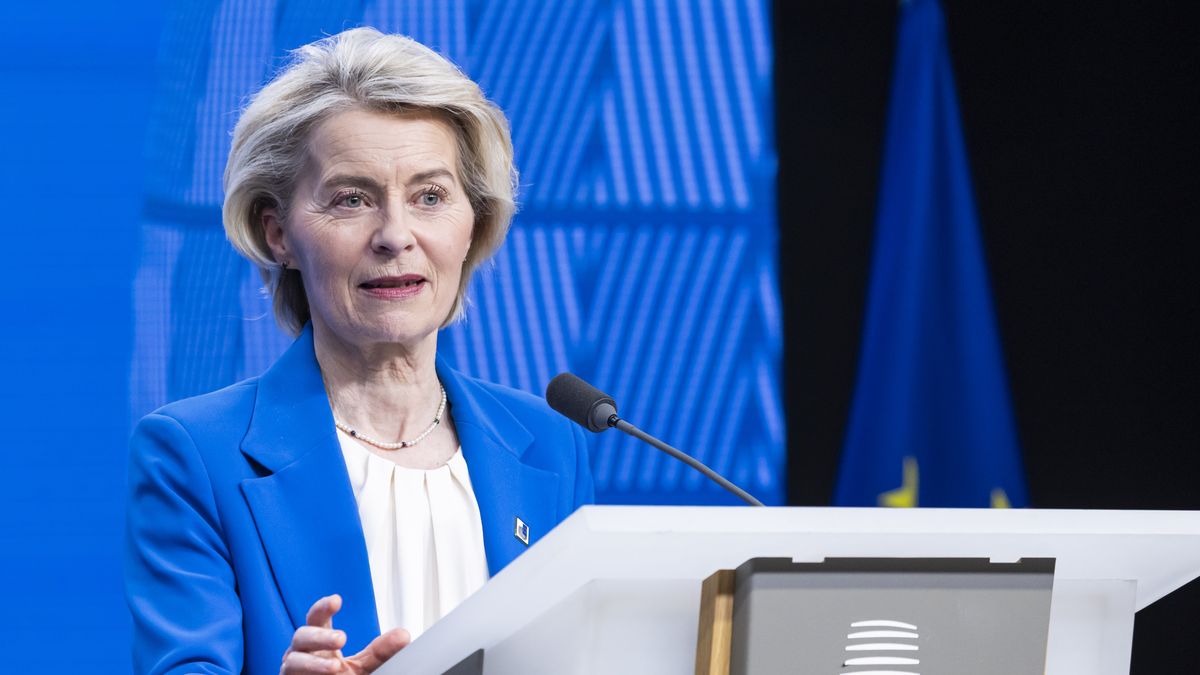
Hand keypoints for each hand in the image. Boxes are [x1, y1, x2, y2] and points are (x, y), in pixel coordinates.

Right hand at [280, 594, 410, 673]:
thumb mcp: (363, 666)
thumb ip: (380, 652)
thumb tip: (403, 635)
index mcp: (319, 640)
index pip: (317, 617)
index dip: (323, 607)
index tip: (336, 600)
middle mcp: (302, 651)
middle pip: (302, 635)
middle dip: (320, 636)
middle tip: (342, 639)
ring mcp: (293, 669)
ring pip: (294, 660)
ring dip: (314, 663)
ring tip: (335, 667)